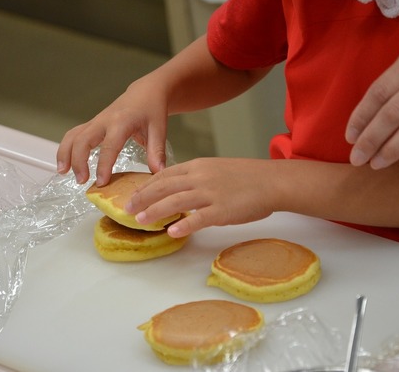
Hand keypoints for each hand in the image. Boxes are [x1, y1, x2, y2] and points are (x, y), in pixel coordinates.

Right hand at [56, 77, 168, 184]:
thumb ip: (157, 151)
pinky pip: (74, 134)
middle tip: (82, 181)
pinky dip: (66, 148)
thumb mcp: (159, 129)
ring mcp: (96, 121)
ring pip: (73, 135)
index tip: (101, 182)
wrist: (146, 92)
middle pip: (83, 139)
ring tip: (63, 172)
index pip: (109, 145)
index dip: (104, 165)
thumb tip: (158, 172)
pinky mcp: (92, 124)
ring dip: (65, 153)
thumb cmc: (153, 110)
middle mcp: (104, 120)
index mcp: (122, 121)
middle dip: (78, 160)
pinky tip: (64, 164)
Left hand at [125, 158, 276, 236]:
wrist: (272, 181)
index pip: (165, 175)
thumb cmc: (247, 177)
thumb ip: (197, 177)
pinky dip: (184, 225)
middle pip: (164, 187)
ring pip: (175, 202)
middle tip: (127, 209)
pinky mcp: (223, 210)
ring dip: (155, 211)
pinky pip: (199, 218)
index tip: (134, 195)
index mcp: (198, 166)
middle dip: (142, 198)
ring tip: (140, 221)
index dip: (146, 186)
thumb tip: (178, 189)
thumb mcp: (217, 169)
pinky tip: (172, 232)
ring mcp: (211, 193)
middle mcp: (200, 177)